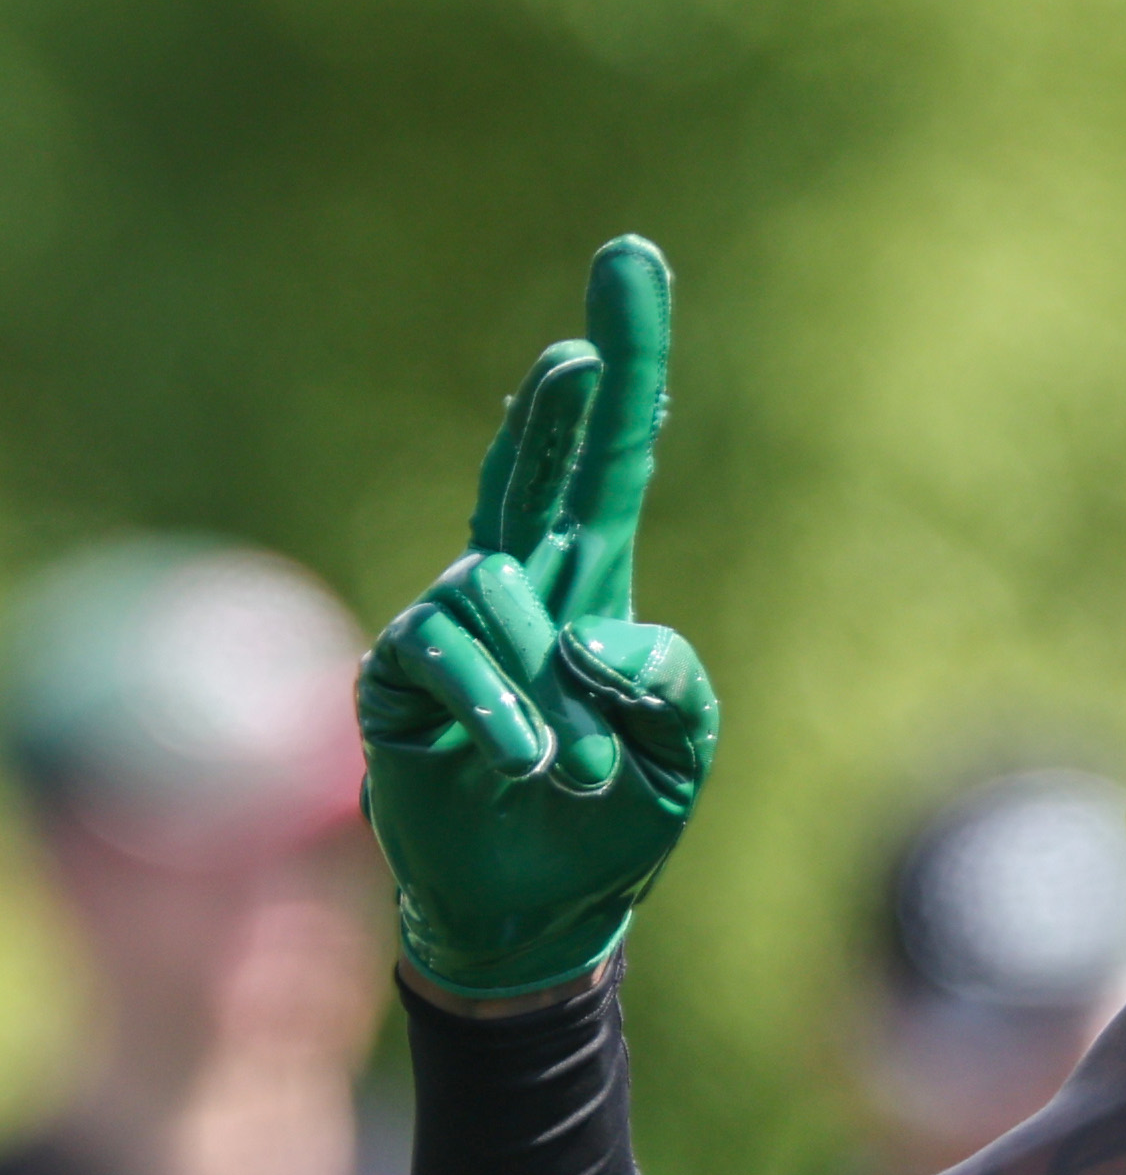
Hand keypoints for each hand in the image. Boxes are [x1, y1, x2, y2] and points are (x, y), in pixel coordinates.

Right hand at [357, 237, 717, 998]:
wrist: (540, 908)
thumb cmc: (612, 819)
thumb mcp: (680, 755)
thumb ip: (671, 685)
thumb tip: (596, 634)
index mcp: (594, 588)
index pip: (610, 461)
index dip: (626, 366)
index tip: (633, 266)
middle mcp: (521, 588)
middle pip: (537, 468)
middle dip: (562, 406)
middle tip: (582, 355)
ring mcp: (453, 627)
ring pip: (496, 594)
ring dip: (549, 687)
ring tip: (577, 766)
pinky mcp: (396, 678)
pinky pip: (441, 655)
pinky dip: (497, 707)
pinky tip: (527, 757)